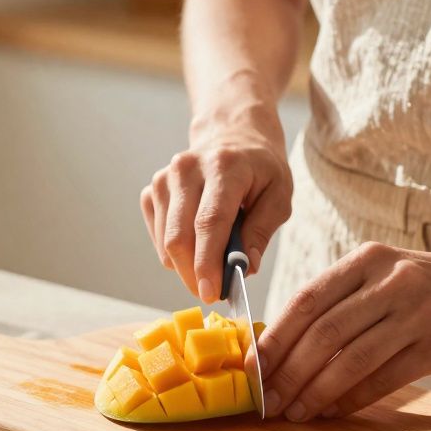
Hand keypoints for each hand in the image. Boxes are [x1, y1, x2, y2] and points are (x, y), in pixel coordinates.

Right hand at [140, 106, 291, 302]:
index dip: (207, 262)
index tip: (211, 293)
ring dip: (187, 265)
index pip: (209, 222)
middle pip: (180, 236)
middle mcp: (186, 169)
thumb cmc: (260, 170)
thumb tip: (244, 268)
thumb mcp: (279, 195)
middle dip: (194, 273)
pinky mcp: (151, 191)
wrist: (231, 136)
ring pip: (166, 241)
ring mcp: (164, 179)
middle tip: (212, 292)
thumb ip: (262, 231)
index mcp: (224, 166)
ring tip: (213, 261)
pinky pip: (158, 237)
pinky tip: (197, 243)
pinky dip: (176, 253)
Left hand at [258, 241, 430, 420]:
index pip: (306, 301)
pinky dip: (352, 399)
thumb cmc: (424, 285)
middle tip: (268, 400)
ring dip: (316, 391)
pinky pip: (384, 378)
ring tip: (295, 412)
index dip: (274, 339)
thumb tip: (280, 347)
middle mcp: (390, 281)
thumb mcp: (380, 274)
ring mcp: (417, 313)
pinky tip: (332, 412)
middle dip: (288, 372)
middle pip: (324, 332)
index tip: (252, 369)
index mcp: (365, 260)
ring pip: (351, 358)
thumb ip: (338, 300)